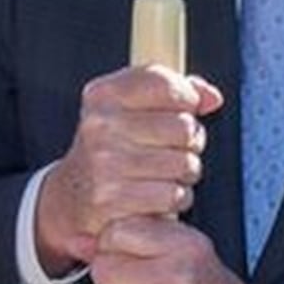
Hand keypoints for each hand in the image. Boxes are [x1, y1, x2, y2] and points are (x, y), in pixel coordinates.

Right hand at [33, 63, 222, 273]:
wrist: (72, 194)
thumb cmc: (113, 146)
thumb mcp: (132, 107)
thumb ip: (174, 92)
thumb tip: (212, 98)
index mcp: (104, 95)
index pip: (164, 83)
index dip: (188, 98)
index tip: (185, 110)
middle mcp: (100, 126)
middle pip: (183, 127)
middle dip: (191, 142)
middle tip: (176, 149)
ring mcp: (104, 163)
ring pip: (185, 164)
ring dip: (186, 173)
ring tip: (167, 174)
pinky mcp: (111, 200)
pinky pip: (172, 196)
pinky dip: (176, 200)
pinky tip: (160, 196)